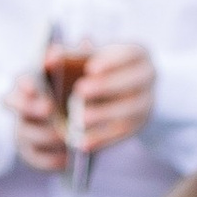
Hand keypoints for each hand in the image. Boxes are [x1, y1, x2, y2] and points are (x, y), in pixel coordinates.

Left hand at [9, 40, 156, 165]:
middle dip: (106, 87)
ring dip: (103, 115)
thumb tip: (49, 58)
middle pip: (132, 82)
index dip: (112, 61)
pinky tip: (82, 142)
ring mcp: (146, 102)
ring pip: (129, 110)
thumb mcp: (89, 56)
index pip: (130, 54)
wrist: (122, 86)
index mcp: (138, 53)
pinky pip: (122, 133)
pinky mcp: (139, 123)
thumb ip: (69, 54)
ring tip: (80, 118)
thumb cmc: (99, 66)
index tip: (90, 68)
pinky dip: (102, 138)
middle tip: (79, 91)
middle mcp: (148, 76)